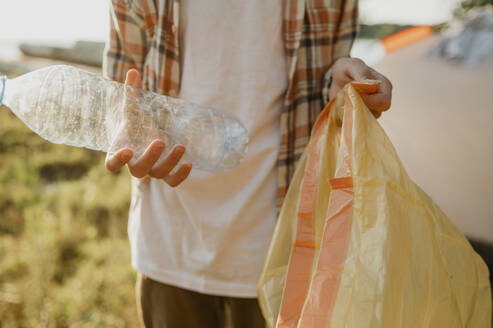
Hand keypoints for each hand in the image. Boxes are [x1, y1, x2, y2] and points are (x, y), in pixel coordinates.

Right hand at [105, 69, 191, 186]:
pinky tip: (189, 163)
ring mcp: (152, 171)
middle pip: (138, 170)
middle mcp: (135, 165)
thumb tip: (133, 71)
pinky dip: (181, 176)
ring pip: (158, 175)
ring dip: (169, 163)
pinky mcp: (167, 173)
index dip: (117, 161)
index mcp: (120, 153)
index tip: (125, 150)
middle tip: (160, 141)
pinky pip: (173, 182)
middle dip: (150, 157)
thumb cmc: (136, 126)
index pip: (112, 164)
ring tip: (181, 146)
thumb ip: (131, 93)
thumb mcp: (133, 110)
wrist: (147, 137)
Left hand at [329, 57, 392, 117]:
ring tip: (343, 100)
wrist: (336, 79)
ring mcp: (372, 110)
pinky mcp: (361, 116)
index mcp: (384, 86)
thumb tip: (372, 84)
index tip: (354, 94)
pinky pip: (354, 122)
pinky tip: (341, 106)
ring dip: (351, 111)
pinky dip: (346, 116)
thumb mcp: (351, 65)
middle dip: (359, 107)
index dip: (369, 101)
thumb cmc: (346, 69)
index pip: (383, 102)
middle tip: (346, 97)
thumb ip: (361, 71)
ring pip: (364, 119)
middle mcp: (380, 100)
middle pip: (375, 113)